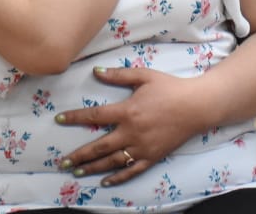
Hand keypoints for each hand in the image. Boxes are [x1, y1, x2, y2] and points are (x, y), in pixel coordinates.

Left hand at [56, 66, 201, 185]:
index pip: (95, 116)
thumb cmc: (170, 88)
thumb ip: (119, 75)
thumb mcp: (144, 76)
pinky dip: (117, 178)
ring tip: (76, 173)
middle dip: (79, 156)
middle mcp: (132, 132)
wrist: (196, 106)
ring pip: (112, 161)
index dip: (75, 118)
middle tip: (62, 162)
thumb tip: (95, 72)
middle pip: (99, 147)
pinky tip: (105, 182)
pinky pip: (132, 170)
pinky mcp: (152, 157)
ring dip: (92, 168)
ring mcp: (142, 147)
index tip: (59, 120)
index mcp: (127, 111)